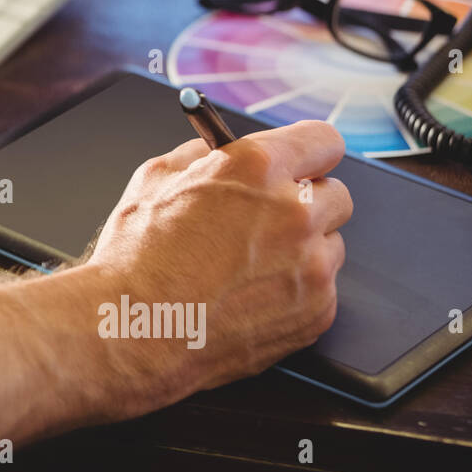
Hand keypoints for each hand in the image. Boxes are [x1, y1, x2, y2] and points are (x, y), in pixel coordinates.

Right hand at [82, 119, 351, 416]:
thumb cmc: (136, 259)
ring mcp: (312, 266)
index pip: (323, 140)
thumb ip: (198, 156)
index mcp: (257, 168)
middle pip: (336, 195)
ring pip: (330, 246)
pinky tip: (250, 296)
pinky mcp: (316, 311)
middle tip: (268, 220)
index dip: (308, 152)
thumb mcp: (153, 180)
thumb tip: (214, 154)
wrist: (135, 330)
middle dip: (306, 203)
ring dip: (302, 250)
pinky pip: (322, 290)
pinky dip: (294, 292)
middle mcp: (295, 212)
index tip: (301, 163)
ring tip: (250, 267)